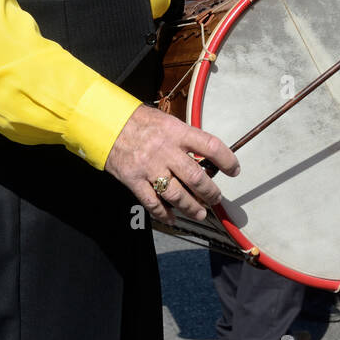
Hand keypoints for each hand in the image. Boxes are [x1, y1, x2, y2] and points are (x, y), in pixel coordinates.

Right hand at [105, 104, 239, 222]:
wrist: (105, 123)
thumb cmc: (136, 121)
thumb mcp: (165, 121)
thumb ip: (184, 137)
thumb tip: (205, 155)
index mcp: (176, 132)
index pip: (210, 146)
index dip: (227, 160)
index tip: (234, 170)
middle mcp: (165, 150)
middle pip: (196, 177)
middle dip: (211, 192)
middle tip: (216, 198)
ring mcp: (149, 167)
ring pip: (177, 195)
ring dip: (192, 208)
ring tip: (200, 213)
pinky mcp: (134, 180)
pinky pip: (153, 203)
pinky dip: (165, 214)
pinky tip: (172, 218)